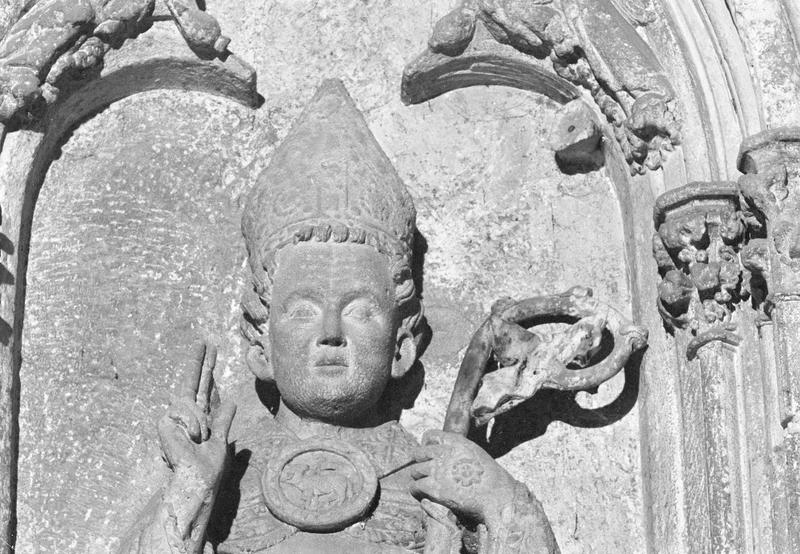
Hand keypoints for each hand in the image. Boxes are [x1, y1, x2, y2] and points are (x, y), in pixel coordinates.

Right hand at [158, 342, 235, 486]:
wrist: (196, 478)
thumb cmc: (207, 467)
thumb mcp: (221, 440)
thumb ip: (224, 420)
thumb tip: (231, 401)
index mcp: (203, 418)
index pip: (207, 389)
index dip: (209, 372)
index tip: (212, 353)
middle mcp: (188, 416)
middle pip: (195, 382)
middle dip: (200, 361)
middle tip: (206, 341)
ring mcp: (176, 418)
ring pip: (193, 403)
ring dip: (200, 423)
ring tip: (199, 439)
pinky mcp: (165, 422)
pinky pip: (185, 412)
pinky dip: (192, 426)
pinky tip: (191, 438)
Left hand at [409, 430, 516, 523]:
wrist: (498, 497)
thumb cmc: (492, 480)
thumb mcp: (476, 455)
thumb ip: (458, 453)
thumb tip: (442, 459)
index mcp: (457, 442)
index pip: (430, 435)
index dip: (425, 445)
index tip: (427, 456)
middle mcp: (445, 453)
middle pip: (418, 453)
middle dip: (419, 463)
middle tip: (423, 474)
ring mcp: (438, 470)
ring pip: (414, 471)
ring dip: (417, 479)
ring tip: (423, 487)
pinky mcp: (435, 488)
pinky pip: (415, 487)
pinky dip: (416, 492)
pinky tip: (422, 496)